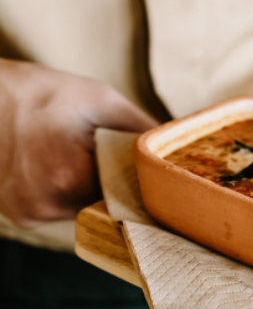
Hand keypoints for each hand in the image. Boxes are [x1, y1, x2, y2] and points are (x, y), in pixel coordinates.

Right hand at [0, 60, 156, 227]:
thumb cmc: (36, 91)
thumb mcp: (98, 99)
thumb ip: (140, 130)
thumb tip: (173, 150)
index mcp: (70, 177)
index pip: (132, 193)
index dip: (147, 181)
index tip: (160, 171)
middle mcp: (48, 205)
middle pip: (112, 204)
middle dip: (124, 183)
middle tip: (125, 159)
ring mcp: (32, 214)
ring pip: (91, 209)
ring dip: (99, 188)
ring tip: (86, 156)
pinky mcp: (23, 216)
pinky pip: (66, 209)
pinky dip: (74, 191)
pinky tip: (63, 164)